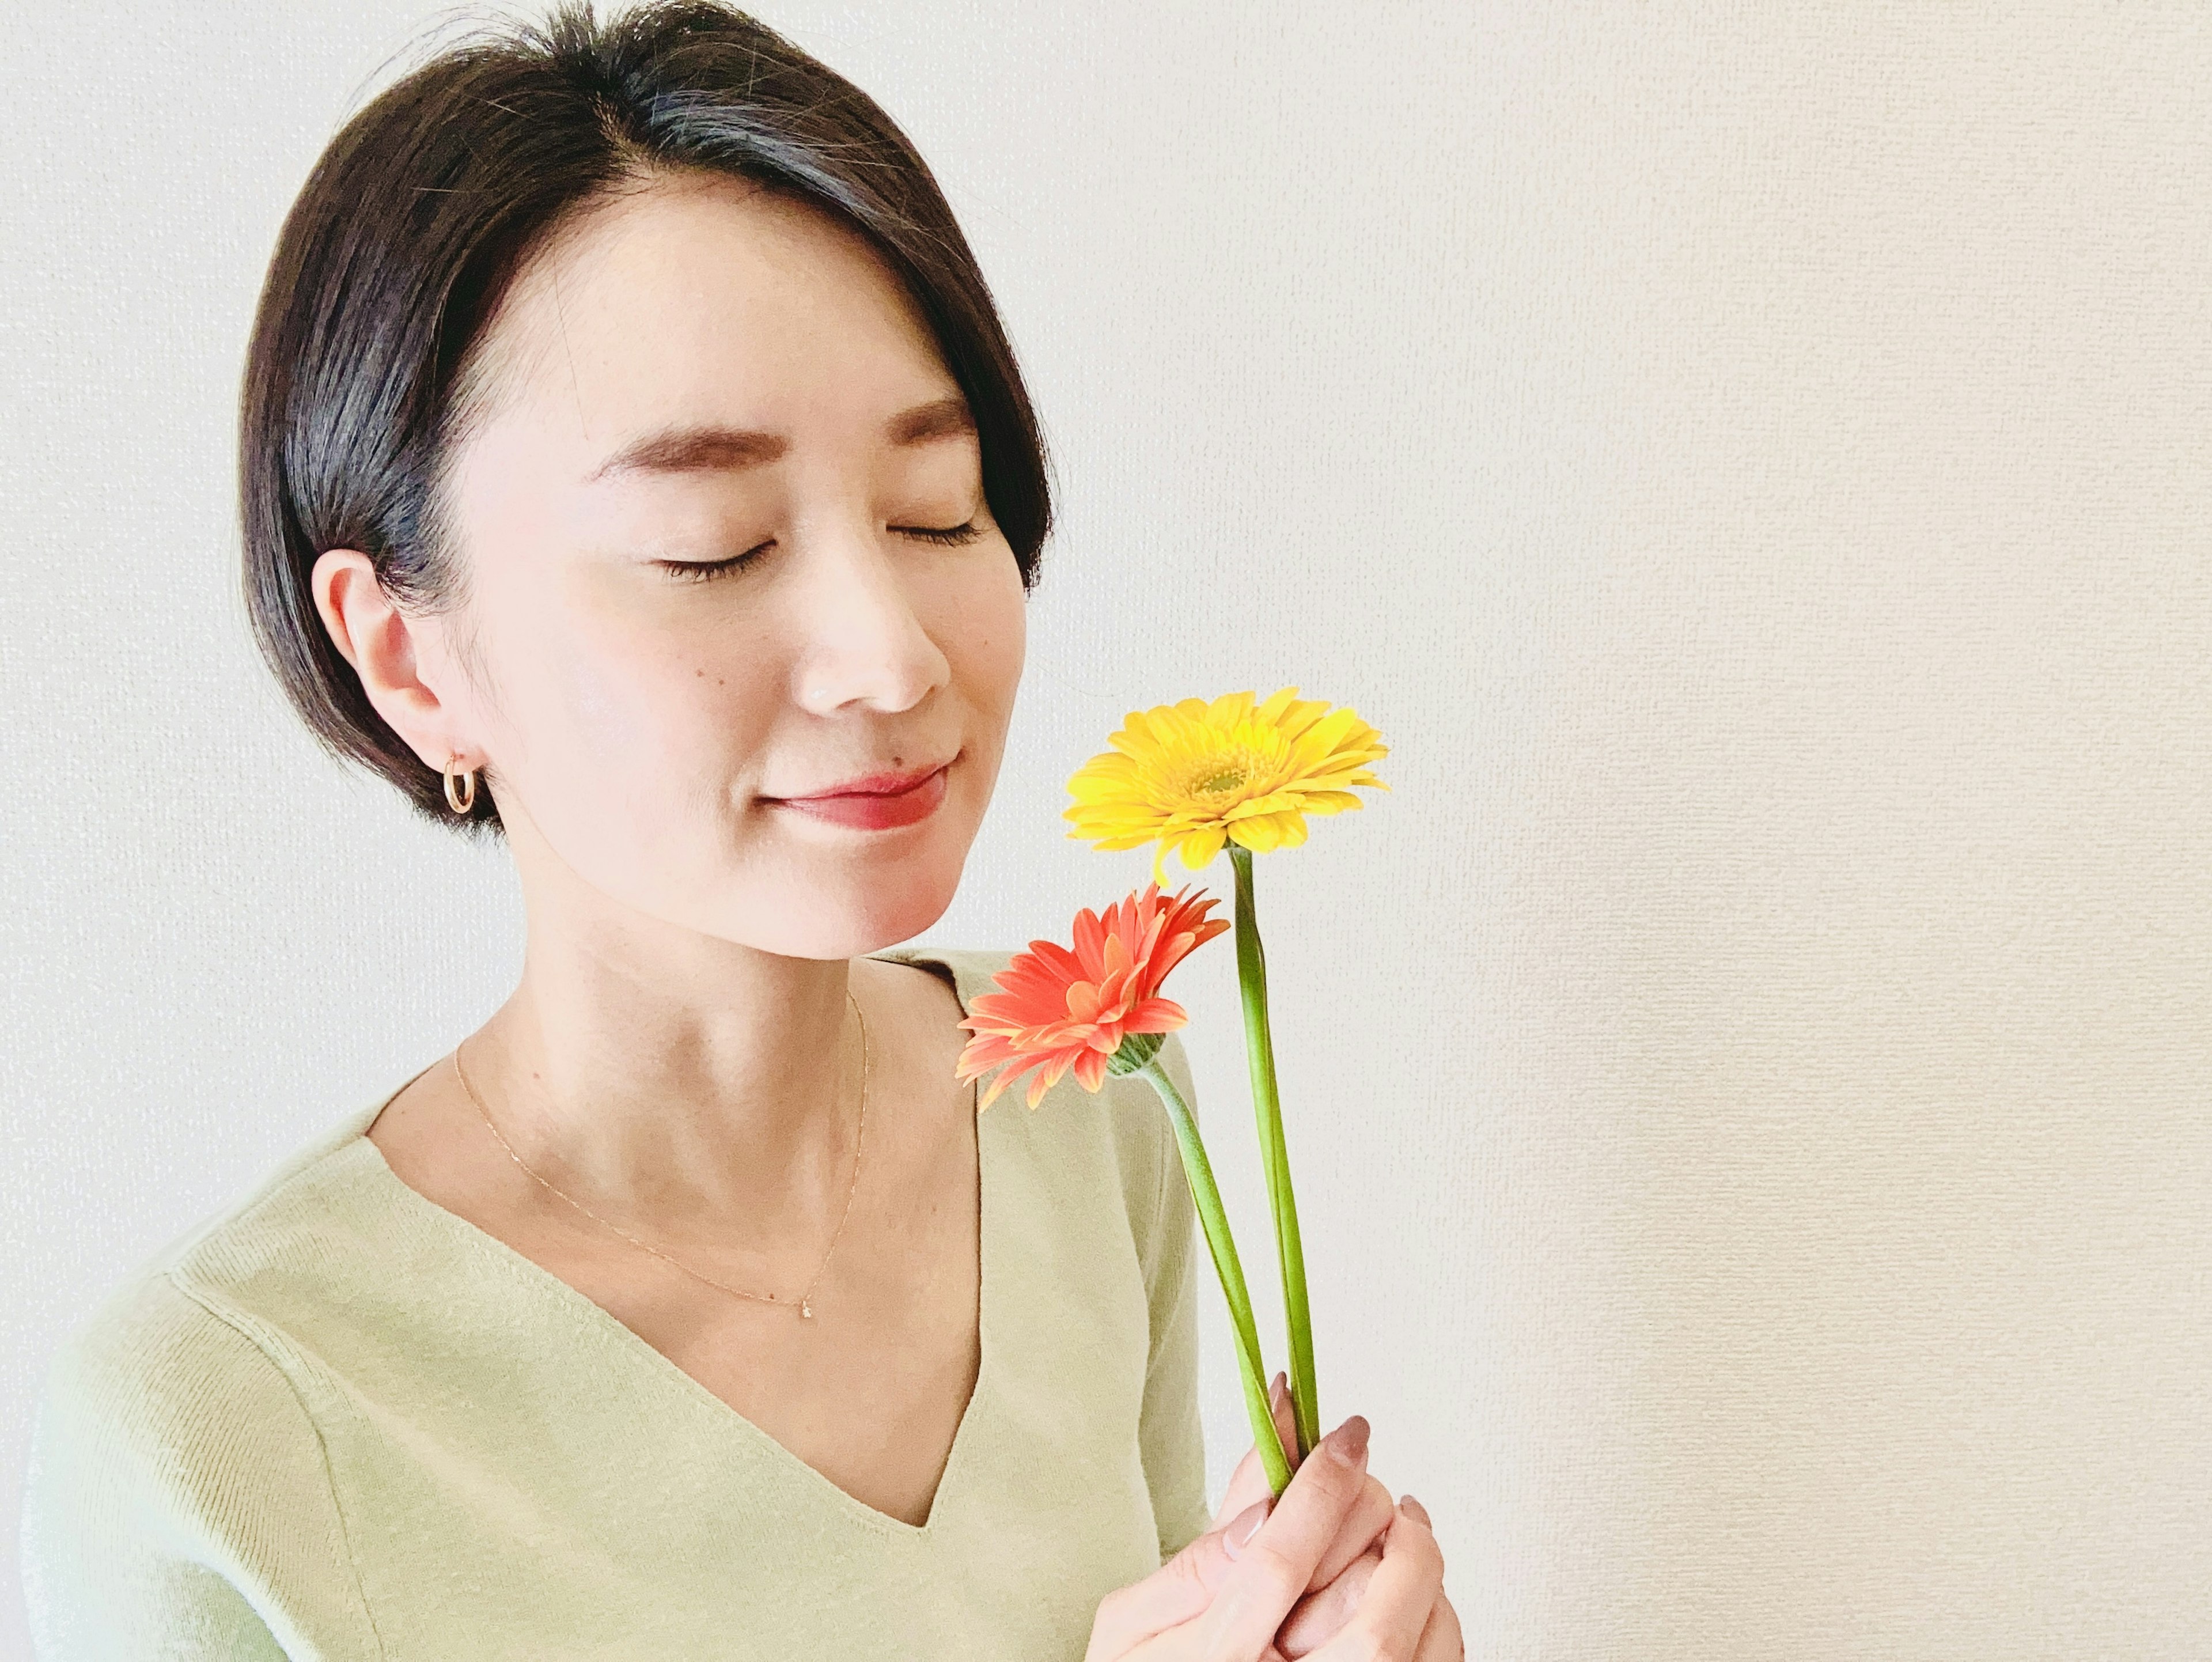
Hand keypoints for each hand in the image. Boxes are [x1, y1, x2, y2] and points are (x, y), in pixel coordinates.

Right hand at [1086, 1380, 1456, 1660]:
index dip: (1322, 1479)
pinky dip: (1438, 1615)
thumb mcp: (1131, 1629)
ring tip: (1403, 1527)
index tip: (1347, 1436)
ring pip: (1414, 1622)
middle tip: (1368, 1481)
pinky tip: (1416, 1593)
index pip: (1279, 1554)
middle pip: (1364, 1582)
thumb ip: (1190, 1560)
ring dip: (1419, 1558)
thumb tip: (1260, 1491)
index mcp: (1214, 1657)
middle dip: (1379, 1511)